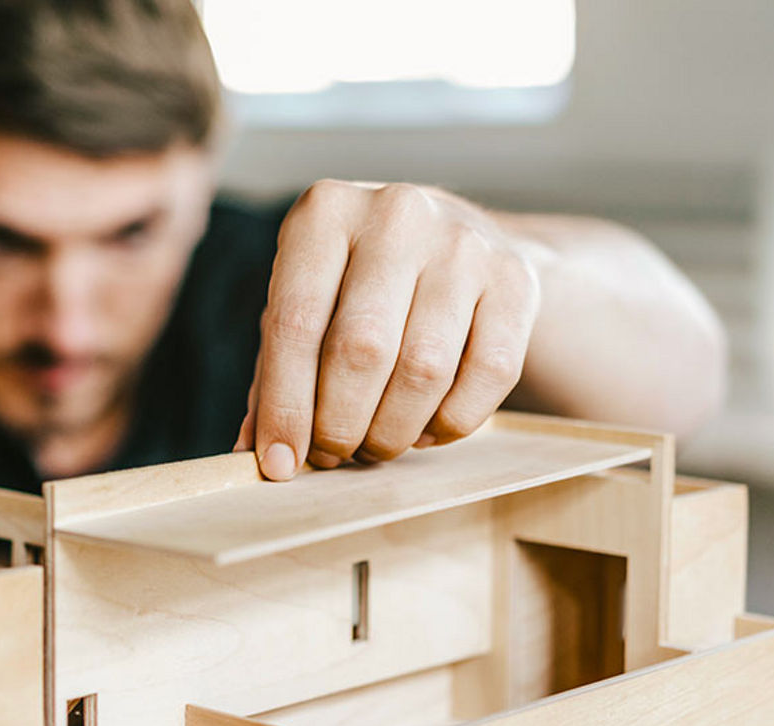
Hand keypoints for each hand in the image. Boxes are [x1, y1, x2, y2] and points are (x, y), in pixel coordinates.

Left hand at [235, 180, 541, 479]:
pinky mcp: (516, 278)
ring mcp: (463, 242)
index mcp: (324, 213)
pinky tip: (423, 429)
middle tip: (331, 457)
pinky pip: (488, 376)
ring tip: (372, 446)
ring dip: (392, 432)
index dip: (285, 406)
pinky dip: (450, 423)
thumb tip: (257, 455)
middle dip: (339, 425)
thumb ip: (274, 374)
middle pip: (361, 350)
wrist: (455, 238)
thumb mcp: (305, 306)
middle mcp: (395, 214)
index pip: (295, 324)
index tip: (279, 464)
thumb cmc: (355, 285)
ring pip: (424, 370)